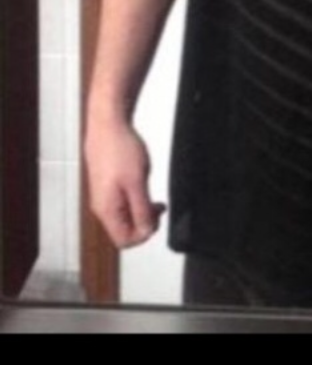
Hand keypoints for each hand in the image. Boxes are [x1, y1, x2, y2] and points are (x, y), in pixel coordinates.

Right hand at [85, 118, 165, 249]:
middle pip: (124, 229)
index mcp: (106, 210)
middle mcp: (101, 206)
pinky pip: (121, 201)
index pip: (124, 240)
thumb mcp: (137, 183)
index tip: (157, 219)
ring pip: (124, 214)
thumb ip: (142, 211)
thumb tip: (146, 231)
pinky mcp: (105, 183)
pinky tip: (141, 184)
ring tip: (152, 195)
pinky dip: (134, 197)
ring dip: (141, 208)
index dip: (144, 235)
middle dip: (144, 221)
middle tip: (158, 207)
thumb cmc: (119, 148)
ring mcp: (102, 194)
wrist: (108, 124)